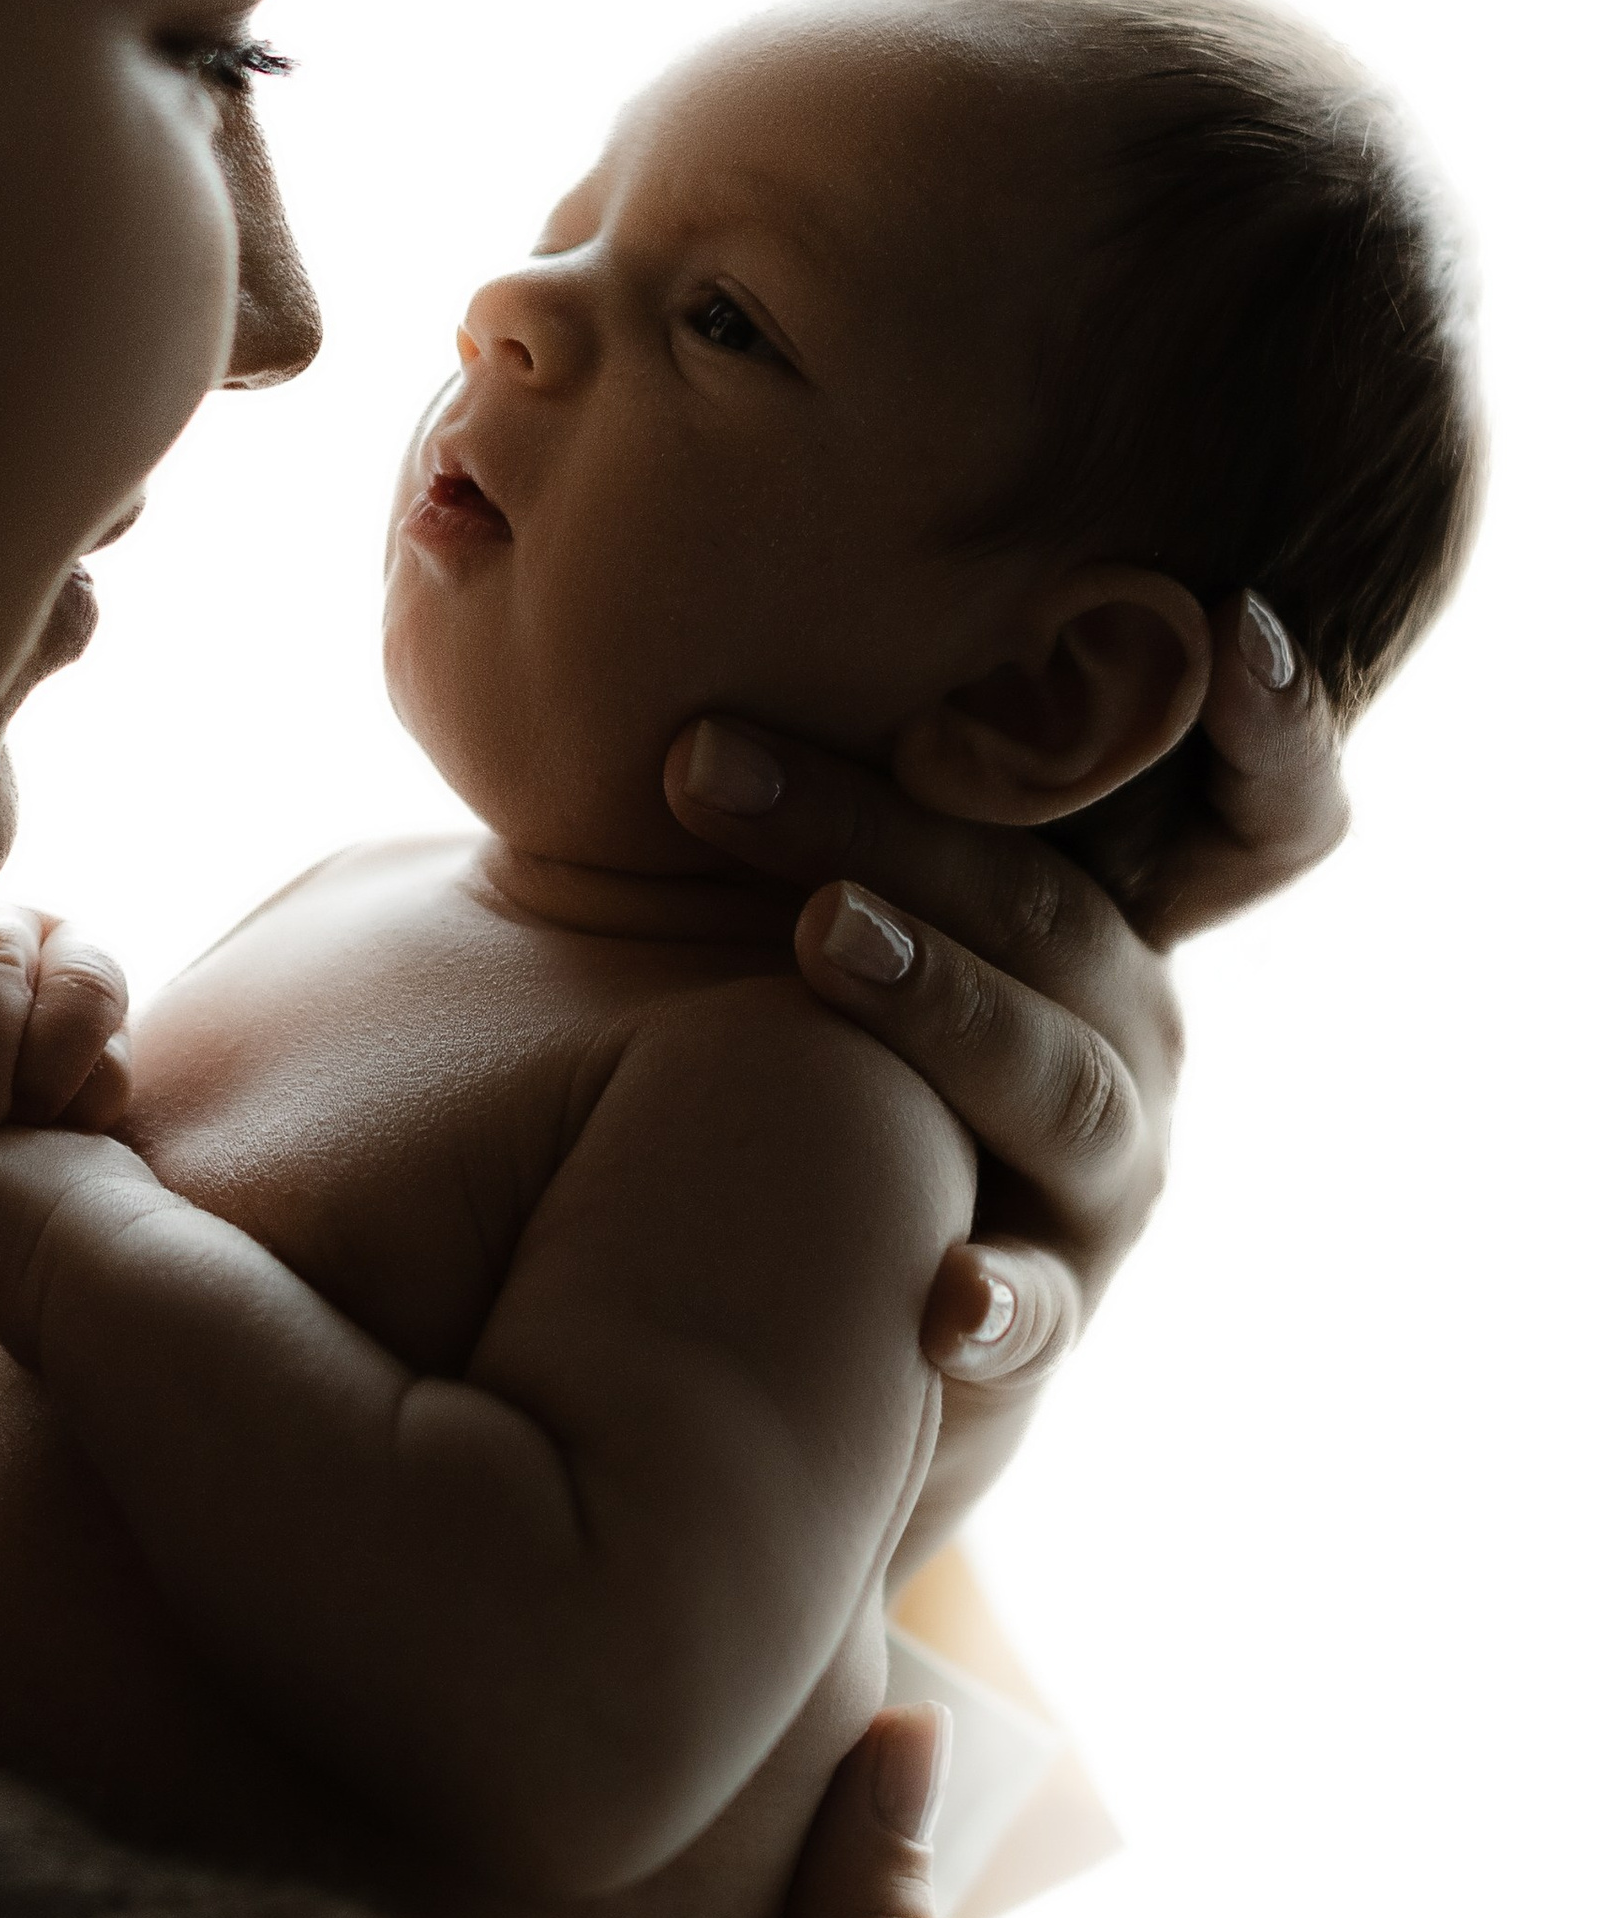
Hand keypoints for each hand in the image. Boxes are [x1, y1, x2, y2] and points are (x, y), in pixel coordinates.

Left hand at [664, 592, 1345, 1427]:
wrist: (806, 1324)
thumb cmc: (784, 1060)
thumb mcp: (839, 902)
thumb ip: (826, 782)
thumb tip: (643, 593)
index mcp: (1094, 919)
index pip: (1247, 812)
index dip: (1273, 722)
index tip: (1230, 619)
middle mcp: (1129, 1034)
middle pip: (1051, 913)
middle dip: (878, 821)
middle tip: (700, 759)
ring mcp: (1102, 1180)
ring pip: (1055, 1080)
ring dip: (942, 1002)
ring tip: (821, 940)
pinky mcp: (1042, 1316)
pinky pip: (1038, 1310)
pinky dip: (1003, 1302)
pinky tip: (946, 1295)